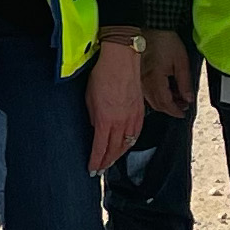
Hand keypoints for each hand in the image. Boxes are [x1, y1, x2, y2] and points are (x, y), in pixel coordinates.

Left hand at [84, 40, 144, 174]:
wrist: (121, 60)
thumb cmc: (102, 75)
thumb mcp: (89, 98)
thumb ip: (92, 116)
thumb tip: (95, 127)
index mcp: (105, 120)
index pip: (100, 148)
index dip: (96, 161)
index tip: (92, 169)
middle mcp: (120, 122)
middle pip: (114, 150)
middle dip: (106, 162)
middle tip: (100, 170)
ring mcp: (132, 118)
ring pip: (126, 144)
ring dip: (118, 155)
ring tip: (111, 161)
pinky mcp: (140, 111)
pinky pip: (136, 134)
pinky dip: (130, 143)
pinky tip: (125, 146)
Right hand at [143, 32, 195, 118]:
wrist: (150, 26)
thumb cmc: (164, 40)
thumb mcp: (181, 61)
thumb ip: (184, 82)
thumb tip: (188, 98)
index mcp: (155, 80)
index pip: (165, 103)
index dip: (175, 111)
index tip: (183, 112)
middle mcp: (145, 82)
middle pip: (157, 104)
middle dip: (171, 108)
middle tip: (182, 105)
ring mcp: (140, 79)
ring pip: (151, 99)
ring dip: (164, 102)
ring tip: (176, 96)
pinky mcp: (138, 75)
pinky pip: (147, 91)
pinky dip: (157, 95)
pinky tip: (165, 89)